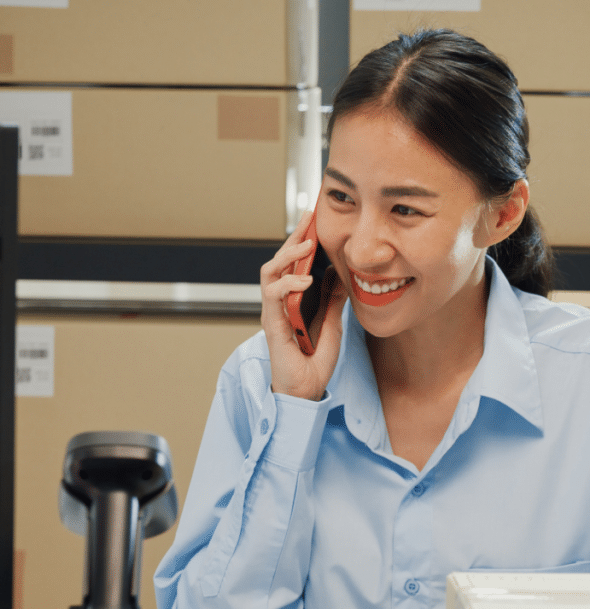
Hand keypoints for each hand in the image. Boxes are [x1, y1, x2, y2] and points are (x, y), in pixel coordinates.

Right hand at [260, 211, 347, 400]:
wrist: (308, 389)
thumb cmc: (315, 360)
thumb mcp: (333, 322)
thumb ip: (332, 299)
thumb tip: (339, 273)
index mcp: (294, 299)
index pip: (294, 262)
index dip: (302, 239)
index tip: (314, 219)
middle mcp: (281, 302)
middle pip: (279, 260)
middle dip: (293, 237)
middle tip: (309, 219)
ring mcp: (274, 311)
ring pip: (269, 272)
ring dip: (288, 255)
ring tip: (308, 245)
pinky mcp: (272, 323)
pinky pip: (273, 296)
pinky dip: (288, 284)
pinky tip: (305, 280)